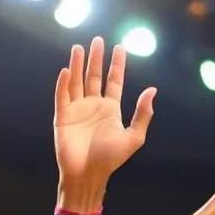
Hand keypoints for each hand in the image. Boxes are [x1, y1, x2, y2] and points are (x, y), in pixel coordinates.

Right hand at [54, 37, 154, 193]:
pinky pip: (62, 95)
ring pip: (76, 81)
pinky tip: (66, 70)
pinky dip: (63, 83)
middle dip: (96, 58)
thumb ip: (142, 115)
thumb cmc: (110, 159)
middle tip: (98, 40)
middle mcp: (93, 105)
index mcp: (110, 110)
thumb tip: (152, 91)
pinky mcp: (62, 115)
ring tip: (79, 47)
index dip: (117, 65)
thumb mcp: (133, 137)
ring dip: (77, 64)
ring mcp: (77, 109)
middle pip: (94, 76)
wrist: (88, 174)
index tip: (120, 48)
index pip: (114, 82)